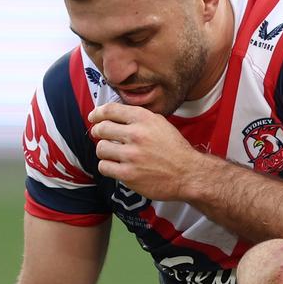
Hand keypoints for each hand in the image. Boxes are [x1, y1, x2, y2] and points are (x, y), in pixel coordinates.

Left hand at [89, 103, 209, 201]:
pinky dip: (107, 166)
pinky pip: (104, 167)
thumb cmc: (175, 150)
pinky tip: (116, 166)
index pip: (111, 110)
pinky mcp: (128, 174)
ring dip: (104, 151)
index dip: (97, 113)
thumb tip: (114, 116)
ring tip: (113, 154)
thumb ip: (139, 118)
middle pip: (101, 128)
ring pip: (101, 148)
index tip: (94, 117)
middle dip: (98, 132)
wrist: (188, 173)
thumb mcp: (160, 124)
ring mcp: (131, 155)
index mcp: (144, 119)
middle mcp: (136, 135)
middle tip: (102, 137)